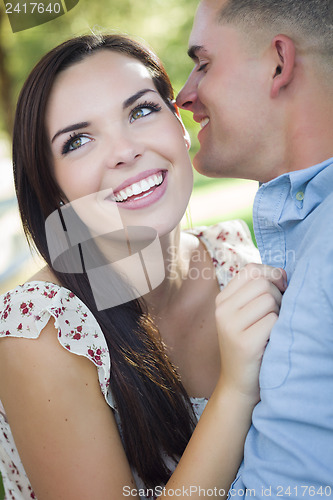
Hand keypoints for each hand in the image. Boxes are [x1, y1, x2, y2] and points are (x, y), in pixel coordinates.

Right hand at [215, 263, 286, 402]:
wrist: (239, 383)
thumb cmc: (250, 344)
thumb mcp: (245, 313)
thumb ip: (257, 290)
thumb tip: (282, 274)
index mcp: (222, 299)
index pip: (251, 269)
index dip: (271, 274)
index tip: (280, 289)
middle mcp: (222, 309)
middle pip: (262, 283)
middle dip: (278, 296)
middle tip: (275, 315)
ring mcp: (230, 326)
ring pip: (269, 300)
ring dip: (279, 313)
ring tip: (271, 329)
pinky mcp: (244, 343)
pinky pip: (273, 321)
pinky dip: (278, 329)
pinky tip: (270, 341)